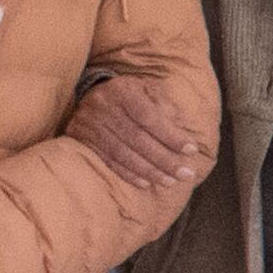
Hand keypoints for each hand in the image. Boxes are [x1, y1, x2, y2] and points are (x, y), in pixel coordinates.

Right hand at [69, 73, 213, 194]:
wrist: (91, 94)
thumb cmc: (129, 94)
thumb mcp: (147, 89)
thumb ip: (164, 104)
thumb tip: (180, 126)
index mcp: (122, 91)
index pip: (149, 117)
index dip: (171, 136)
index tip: (191, 150)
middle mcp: (102, 106)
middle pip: (137, 139)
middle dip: (164, 159)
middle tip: (186, 174)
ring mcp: (89, 124)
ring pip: (123, 153)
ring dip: (149, 171)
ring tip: (170, 182)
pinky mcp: (81, 140)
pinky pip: (108, 161)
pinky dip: (128, 174)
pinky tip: (146, 183)